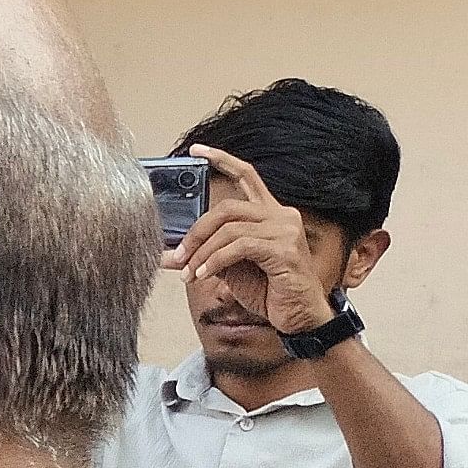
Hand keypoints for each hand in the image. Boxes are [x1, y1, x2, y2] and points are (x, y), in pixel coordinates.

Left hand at [163, 147, 336, 337]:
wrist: (299, 317)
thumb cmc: (269, 292)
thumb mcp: (229, 269)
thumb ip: (205, 255)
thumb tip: (168, 256)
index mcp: (269, 213)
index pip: (246, 176)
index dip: (221, 159)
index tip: (196, 150)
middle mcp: (280, 215)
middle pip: (227, 208)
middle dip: (196, 232)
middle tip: (178, 256)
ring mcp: (285, 230)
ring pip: (230, 228)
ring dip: (202, 252)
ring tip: (189, 273)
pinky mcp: (284, 249)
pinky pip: (239, 247)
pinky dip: (215, 261)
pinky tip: (204, 276)